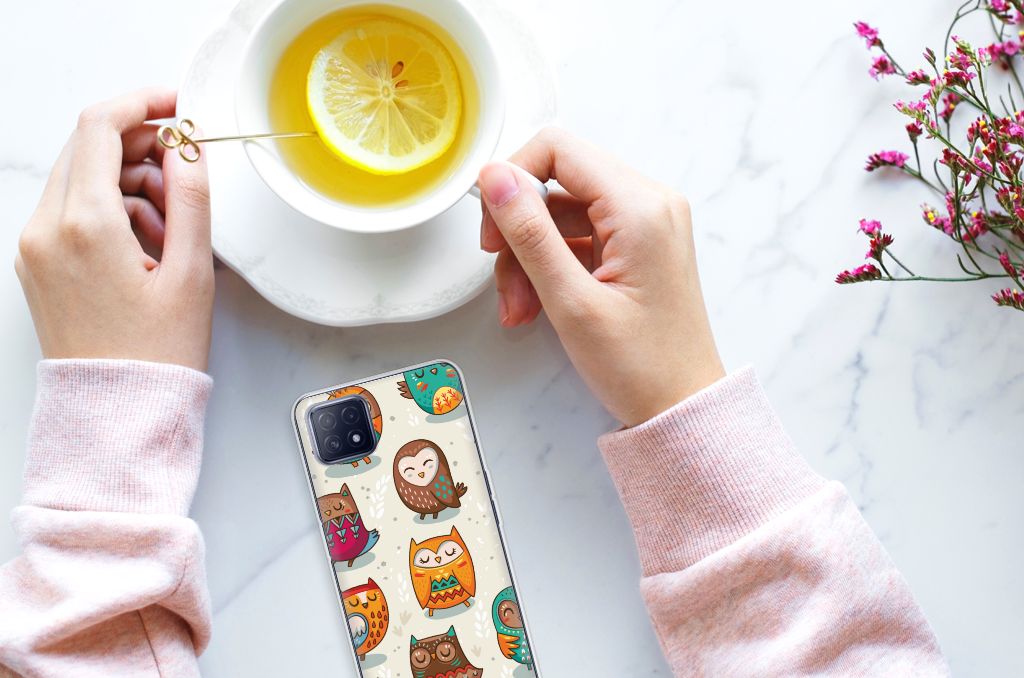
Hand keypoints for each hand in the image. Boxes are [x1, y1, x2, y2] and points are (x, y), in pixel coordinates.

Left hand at [15, 88, 213, 371]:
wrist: (117, 412)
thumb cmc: (156, 354)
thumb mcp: (191, 273)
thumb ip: (192, 198)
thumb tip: (188, 147)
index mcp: (85, 225)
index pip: (101, 127)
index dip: (143, 103)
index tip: (176, 105)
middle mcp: (47, 229)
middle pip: (88, 147)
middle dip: (141, 147)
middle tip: (185, 174)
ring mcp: (35, 246)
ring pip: (81, 178)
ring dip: (129, 182)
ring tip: (173, 228)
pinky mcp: (37, 263)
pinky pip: (72, 210)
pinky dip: (110, 209)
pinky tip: (147, 244)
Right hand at [478, 128, 723, 426]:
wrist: (682, 408)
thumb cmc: (641, 366)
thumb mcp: (571, 301)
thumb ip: (529, 233)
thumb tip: (495, 177)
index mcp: (640, 207)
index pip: (558, 149)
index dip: (513, 179)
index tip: (492, 227)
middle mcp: (649, 203)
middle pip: (557, 182)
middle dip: (519, 230)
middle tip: (502, 278)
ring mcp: (645, 224)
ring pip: (561, 214)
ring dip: (529, 257)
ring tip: (520, 308)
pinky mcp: (637, 245)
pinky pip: (578, 237)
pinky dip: (550, 267)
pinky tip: (537, 306)